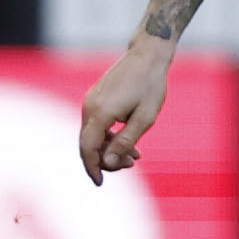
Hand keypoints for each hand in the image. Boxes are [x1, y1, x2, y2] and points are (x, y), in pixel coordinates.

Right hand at [78, 36, 173, 185]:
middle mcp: (89, 107)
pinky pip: (96, 125)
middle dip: (107, 159)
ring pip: (93, 135)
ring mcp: (90, 102)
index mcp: (100, 113)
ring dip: (110, 148)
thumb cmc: (151, 85)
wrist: (147, 55)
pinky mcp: (96, 99)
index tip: (100, 183)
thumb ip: (126, 141)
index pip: (87, 149)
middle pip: (89, 144)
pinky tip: (129, 142)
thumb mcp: (145, 117)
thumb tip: (109, 163)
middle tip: (132, 164)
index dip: (92, 168)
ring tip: (135, 155)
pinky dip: (109, 136)